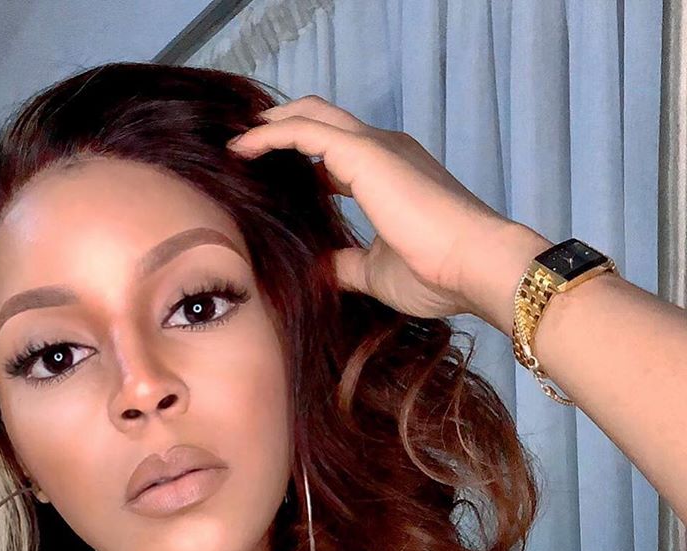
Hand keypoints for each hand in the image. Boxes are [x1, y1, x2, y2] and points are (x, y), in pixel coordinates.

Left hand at [227, 95, 522, 320]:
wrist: (474, 266)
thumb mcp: (375, 272)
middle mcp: (384, 151)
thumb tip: (319, 269)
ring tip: (235, 146)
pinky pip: (306, 132)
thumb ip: (346, 264)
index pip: (336, 154)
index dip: (301, 160)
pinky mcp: (365, 154)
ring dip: (270, 128)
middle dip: (281, 128)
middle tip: (243, 148)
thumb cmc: (437, 274)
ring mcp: (376, 147)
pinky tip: (243, 151)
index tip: (268, 175)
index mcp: (389, 175)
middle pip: (322, 121)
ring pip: (311, 117)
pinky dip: (271, 136)